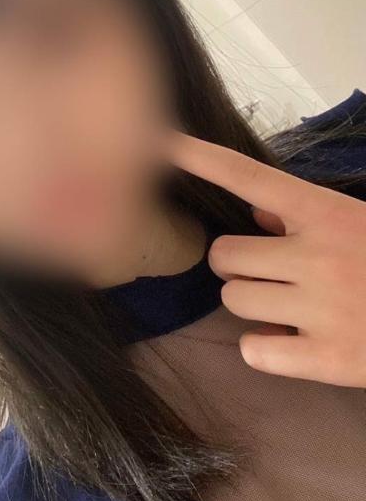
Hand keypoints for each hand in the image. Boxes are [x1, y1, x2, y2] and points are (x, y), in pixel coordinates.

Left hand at [168, 132, 365, 386]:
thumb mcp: (359, 222)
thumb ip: (305, 213)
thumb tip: (252, 209)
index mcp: (329, 213)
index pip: (247, 176)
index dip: (198, 157)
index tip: (155, 140)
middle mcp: (319, 255)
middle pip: (222, 256)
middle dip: (237, 264)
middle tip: (268, 271)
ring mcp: (323, 309)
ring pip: (234, 300)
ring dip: (253, 303)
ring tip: (290, 306)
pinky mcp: (329, 360)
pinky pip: (254, 351)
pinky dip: (266, 349)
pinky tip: (294, 343)